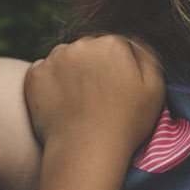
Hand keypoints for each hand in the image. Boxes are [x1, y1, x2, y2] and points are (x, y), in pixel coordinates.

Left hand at [23, 35, 163, 156]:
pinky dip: (52, 83)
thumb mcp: (155, 89)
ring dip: (72, 71)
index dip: (120, 67)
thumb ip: (148, 56)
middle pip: (90, 48)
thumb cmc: (126, 122)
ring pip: (66, 58)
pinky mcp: (34, 74)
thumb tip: (134, 40)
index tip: (119, 88)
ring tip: (81, 101)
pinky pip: (45, 71)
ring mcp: (54, 59)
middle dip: (95, 65)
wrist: (86, 149)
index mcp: (113, 44)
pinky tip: (63, 102)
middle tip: (100, 96)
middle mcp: (81, 44)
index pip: (117, 45)